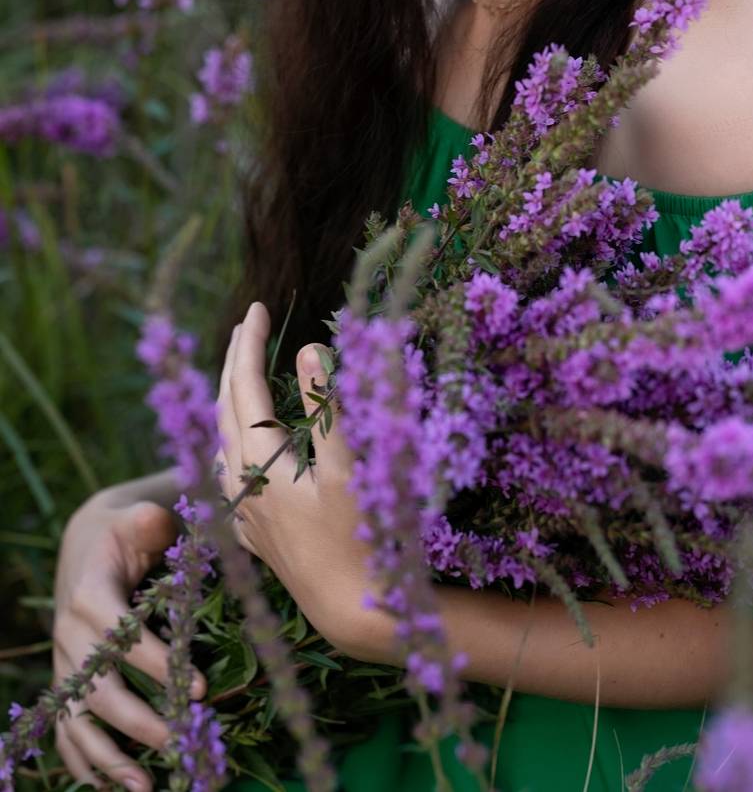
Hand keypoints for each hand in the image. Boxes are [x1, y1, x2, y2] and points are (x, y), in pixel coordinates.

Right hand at [52, 494, 206, 790]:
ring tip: (146, 786)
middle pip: (97, 689)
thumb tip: (156, 522)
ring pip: (78, 720)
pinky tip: (113, 790)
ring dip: (108, 758)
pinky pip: (67, 732)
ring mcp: (64, 665)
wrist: (87, 545)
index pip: (119, 636)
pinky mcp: (66, 684)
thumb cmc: (127, 531)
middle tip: (179, 740)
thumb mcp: (137, 518)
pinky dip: (85, 764)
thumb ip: (147, 521)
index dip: (157, 662)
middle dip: (137, 721)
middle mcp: (70, 636)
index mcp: (89, 596)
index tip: (198, 685)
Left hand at [214, 302, 382, 651]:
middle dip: (234, 360)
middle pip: (224, 407)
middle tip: (249, 323)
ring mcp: (244, 510)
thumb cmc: (363, 535)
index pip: (244, 385)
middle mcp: (240, 484)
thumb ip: (328, 405)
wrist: (353, 611)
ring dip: (232, 397)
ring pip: (224, 439)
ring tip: (243, 368)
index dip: (249, 342)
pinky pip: (232, 470)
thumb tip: (307, 350)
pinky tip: (246, 439)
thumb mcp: (350, 466)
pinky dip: (237, 437)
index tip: (259, 306)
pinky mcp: (255, 532)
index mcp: (259, 462)